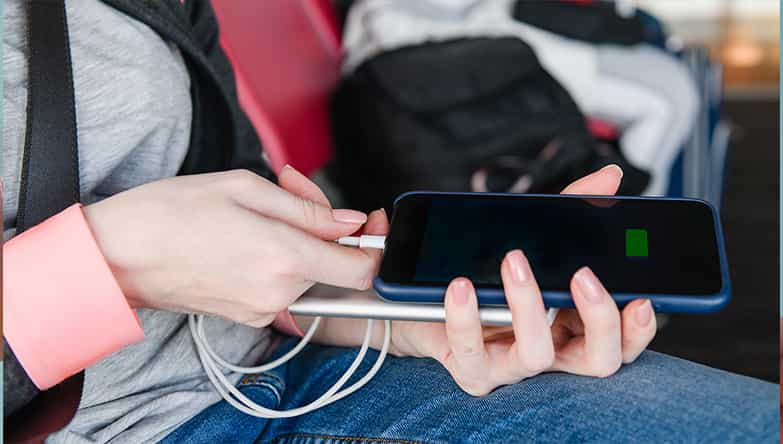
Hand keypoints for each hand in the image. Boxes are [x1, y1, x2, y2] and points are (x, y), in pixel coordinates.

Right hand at [84, 167, 380, 326]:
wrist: (118, 255)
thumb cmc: (171, 212)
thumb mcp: (244, 187)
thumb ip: (307, 208)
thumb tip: (350, 223)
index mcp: (284, 257)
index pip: (361, 270)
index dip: (371, 247)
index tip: (363, 226)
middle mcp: (279, 291)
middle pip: (332, 263)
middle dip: (321, 226)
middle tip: (289, 189)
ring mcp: (263, 308)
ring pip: (307, 272)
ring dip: (297, 239)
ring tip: (260, 209)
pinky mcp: (248, 314)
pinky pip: (282, 284)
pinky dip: (278, 258)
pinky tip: (249, 234)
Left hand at [387, 165, 657, 394]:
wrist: (426, 303)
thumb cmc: (489, 274)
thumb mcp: (533, 241)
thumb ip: (573, 211)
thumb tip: (609, 176)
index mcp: (573, 327)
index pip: (621, 341)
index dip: (637, 329)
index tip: (641, 299)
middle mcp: (551, 351)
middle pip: (599, 360)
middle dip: (600, 319)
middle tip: (582, 275)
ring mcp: (512, 365)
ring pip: (538, 356)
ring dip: (529, 306)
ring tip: (514, 260)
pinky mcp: (472, 369)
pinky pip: (471, 350)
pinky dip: (466, 317)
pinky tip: (461, 286)